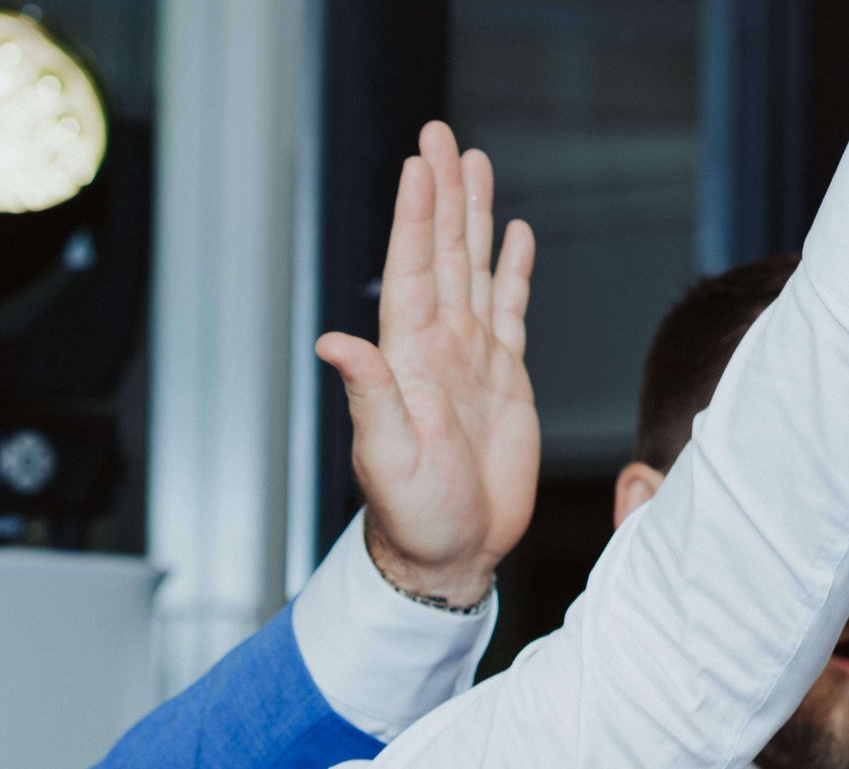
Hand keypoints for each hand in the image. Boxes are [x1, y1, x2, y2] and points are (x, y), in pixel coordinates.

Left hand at [315, 121, 536, 609]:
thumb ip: (369, 396)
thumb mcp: (387, 458)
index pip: (412, 271)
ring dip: (474, 216)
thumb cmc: (414, 518)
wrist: (450, 554)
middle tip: (441, 133)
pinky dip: (512, 270)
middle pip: (442, 253)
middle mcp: (438, 350)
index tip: (420, 162)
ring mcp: (471, 361)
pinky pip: (510, 310)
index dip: (417, 215)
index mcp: (408, 361)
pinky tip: (513, 235)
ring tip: (475, 162)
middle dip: (441, 193)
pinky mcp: (503, 380)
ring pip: (475, 270)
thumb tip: (335, 342)